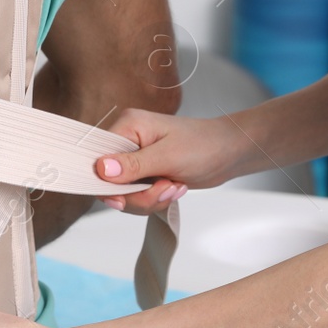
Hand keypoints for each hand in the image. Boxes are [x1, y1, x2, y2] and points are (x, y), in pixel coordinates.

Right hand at [94, 109, 242, 214]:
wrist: (229, 153)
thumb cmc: (205, 145)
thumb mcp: (168, 156)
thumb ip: (133, 165)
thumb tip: (101, 169)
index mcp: (128, 126)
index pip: (98, 158)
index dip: (107, 183)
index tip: (124, 197)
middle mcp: (127, 142)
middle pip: (110, 182)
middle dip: (137, 195)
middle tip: (164, 188)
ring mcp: (135, 160)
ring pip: (124, 195)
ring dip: (149, 199)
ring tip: (174, 187)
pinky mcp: (145, 174)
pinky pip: (137, 198)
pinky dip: (155, 200)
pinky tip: (174, 188)